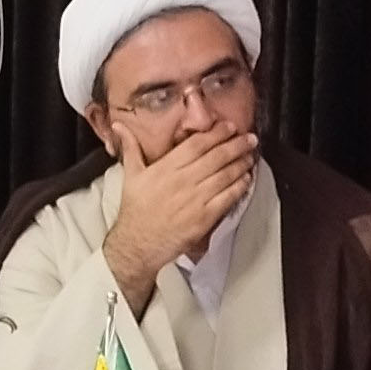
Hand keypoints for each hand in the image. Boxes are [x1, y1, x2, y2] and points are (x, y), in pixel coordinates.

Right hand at [103, 123, 260, 304]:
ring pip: (225, 176)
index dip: (216, 134)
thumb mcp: (130, 175)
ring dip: (241, 164)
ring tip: (251, 155)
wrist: (138, 243)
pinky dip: (239, 187)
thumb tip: (119, 126)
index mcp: (165, 168)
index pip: (196, 145)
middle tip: (250, 138)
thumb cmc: (135, 209)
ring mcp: (195, 200)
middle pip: (215, 157)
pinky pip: (227, 198)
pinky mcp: (204, 218)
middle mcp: (182, 181)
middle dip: (236, 145)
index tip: (229, 127)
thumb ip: (130, 148)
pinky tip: (247, 179)